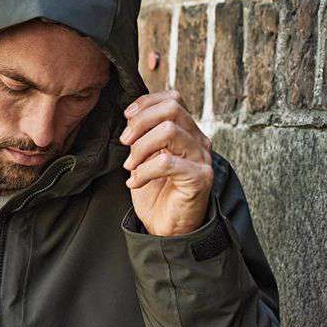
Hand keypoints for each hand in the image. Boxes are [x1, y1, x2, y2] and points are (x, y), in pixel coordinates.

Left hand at [119, 90, 213, 235]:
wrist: (166, 227)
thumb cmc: (155, 193)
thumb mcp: (144, 157)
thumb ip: (143, 136)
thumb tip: (131, 116)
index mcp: (187, 131)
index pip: (173, 99)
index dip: (147, 103)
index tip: (127, 117)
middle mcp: (198, 141)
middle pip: (172, 109)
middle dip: (141, 123)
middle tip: (125, 142)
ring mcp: (201, 158)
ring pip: (169, 131)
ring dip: (141, 148)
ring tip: (129, 167)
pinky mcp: (200, 178)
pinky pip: (166, 162)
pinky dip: (143, 171)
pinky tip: (134, 182)